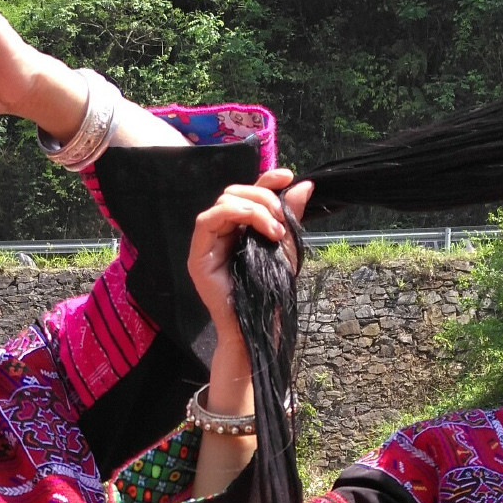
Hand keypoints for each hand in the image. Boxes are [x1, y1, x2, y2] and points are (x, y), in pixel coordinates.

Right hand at [188, 170, 311, 335]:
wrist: (259, 327)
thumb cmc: (270, 293)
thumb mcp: (286, 249)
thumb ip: (291, 218)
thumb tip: (304, 185)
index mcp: (240, 229)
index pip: (248, 192)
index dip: (266, 178)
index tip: (287, 176)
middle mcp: (222, 232)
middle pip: (234, 192)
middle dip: (263, 198)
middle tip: (282, 221)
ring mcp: (207, 243)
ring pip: (223, 201)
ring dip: (255, 208)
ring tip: (276, 231)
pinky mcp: (198, 254)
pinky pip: (207, 220)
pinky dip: (236, 214)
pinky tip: (259, 229)